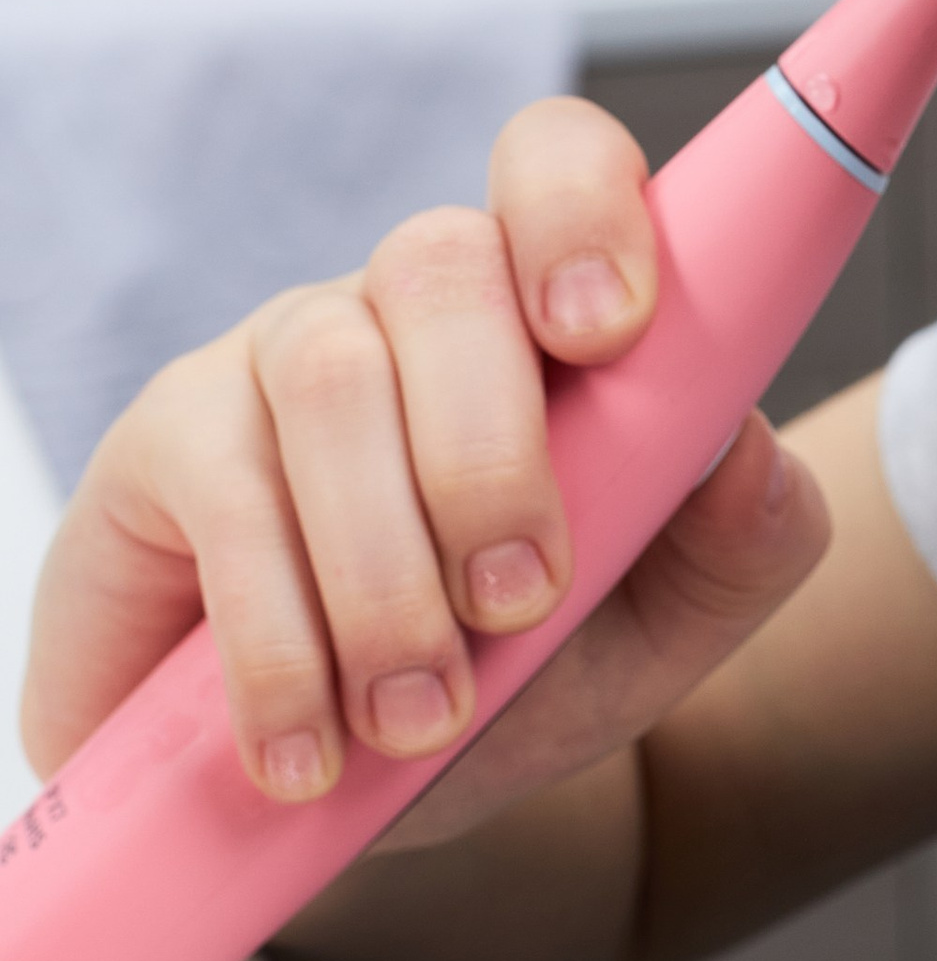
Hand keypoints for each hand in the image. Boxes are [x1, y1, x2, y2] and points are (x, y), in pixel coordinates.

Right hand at [20, 97, 831, 840]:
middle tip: (518, 603)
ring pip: (331, 379)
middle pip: (440, 265)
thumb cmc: (524, 673)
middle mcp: (406, 303)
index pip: (553, 163)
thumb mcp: (662, 628)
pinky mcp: (163, 443)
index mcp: (540, 307)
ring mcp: (274, 353)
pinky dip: (278, 644)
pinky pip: (224, 499)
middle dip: (489, 444)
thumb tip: (750, 454)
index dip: (581, 210)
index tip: (610, 331)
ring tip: (421, 718)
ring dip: (386, 569)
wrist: (369, 797)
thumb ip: (743, 541)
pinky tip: (307, 749)